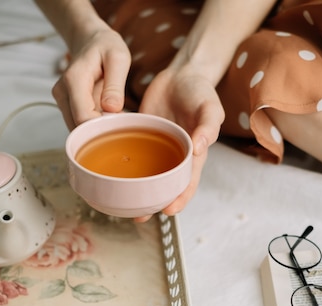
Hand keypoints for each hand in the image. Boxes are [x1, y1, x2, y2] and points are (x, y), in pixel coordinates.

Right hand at [52, 27, 131, 128]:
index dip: (102, 127)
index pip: (83, 117)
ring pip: (77, 128)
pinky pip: (78, 123)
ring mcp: (62, 99)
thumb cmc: (107, 47)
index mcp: (75, 79)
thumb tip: (111, 109)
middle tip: (121, 122)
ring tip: (115, 116)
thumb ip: (115, 85)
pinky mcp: (65, 105)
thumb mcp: (118, 58)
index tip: (121, 124)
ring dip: (96, 129)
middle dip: (100, 131)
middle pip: (78, 127)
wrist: (91, 41)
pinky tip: (106, 115)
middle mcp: (63, 91)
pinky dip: (92, 126)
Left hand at [135, 64, 224, 220]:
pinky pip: (133, 155)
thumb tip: (198, 148)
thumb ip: (208, 126)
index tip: (168, 210)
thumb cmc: (201, 91)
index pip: (188, 183)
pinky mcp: (142, 137)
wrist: (181, 73)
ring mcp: (158, 148)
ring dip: (136, 190)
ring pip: (147, 175)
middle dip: (153, 203)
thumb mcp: (210, 107)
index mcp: (194, 154)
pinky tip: (112, 173)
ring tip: (121, 203)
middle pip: (165, 186)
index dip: (180, 199)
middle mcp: (175, 156)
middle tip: (139, 215)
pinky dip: (125, 166)